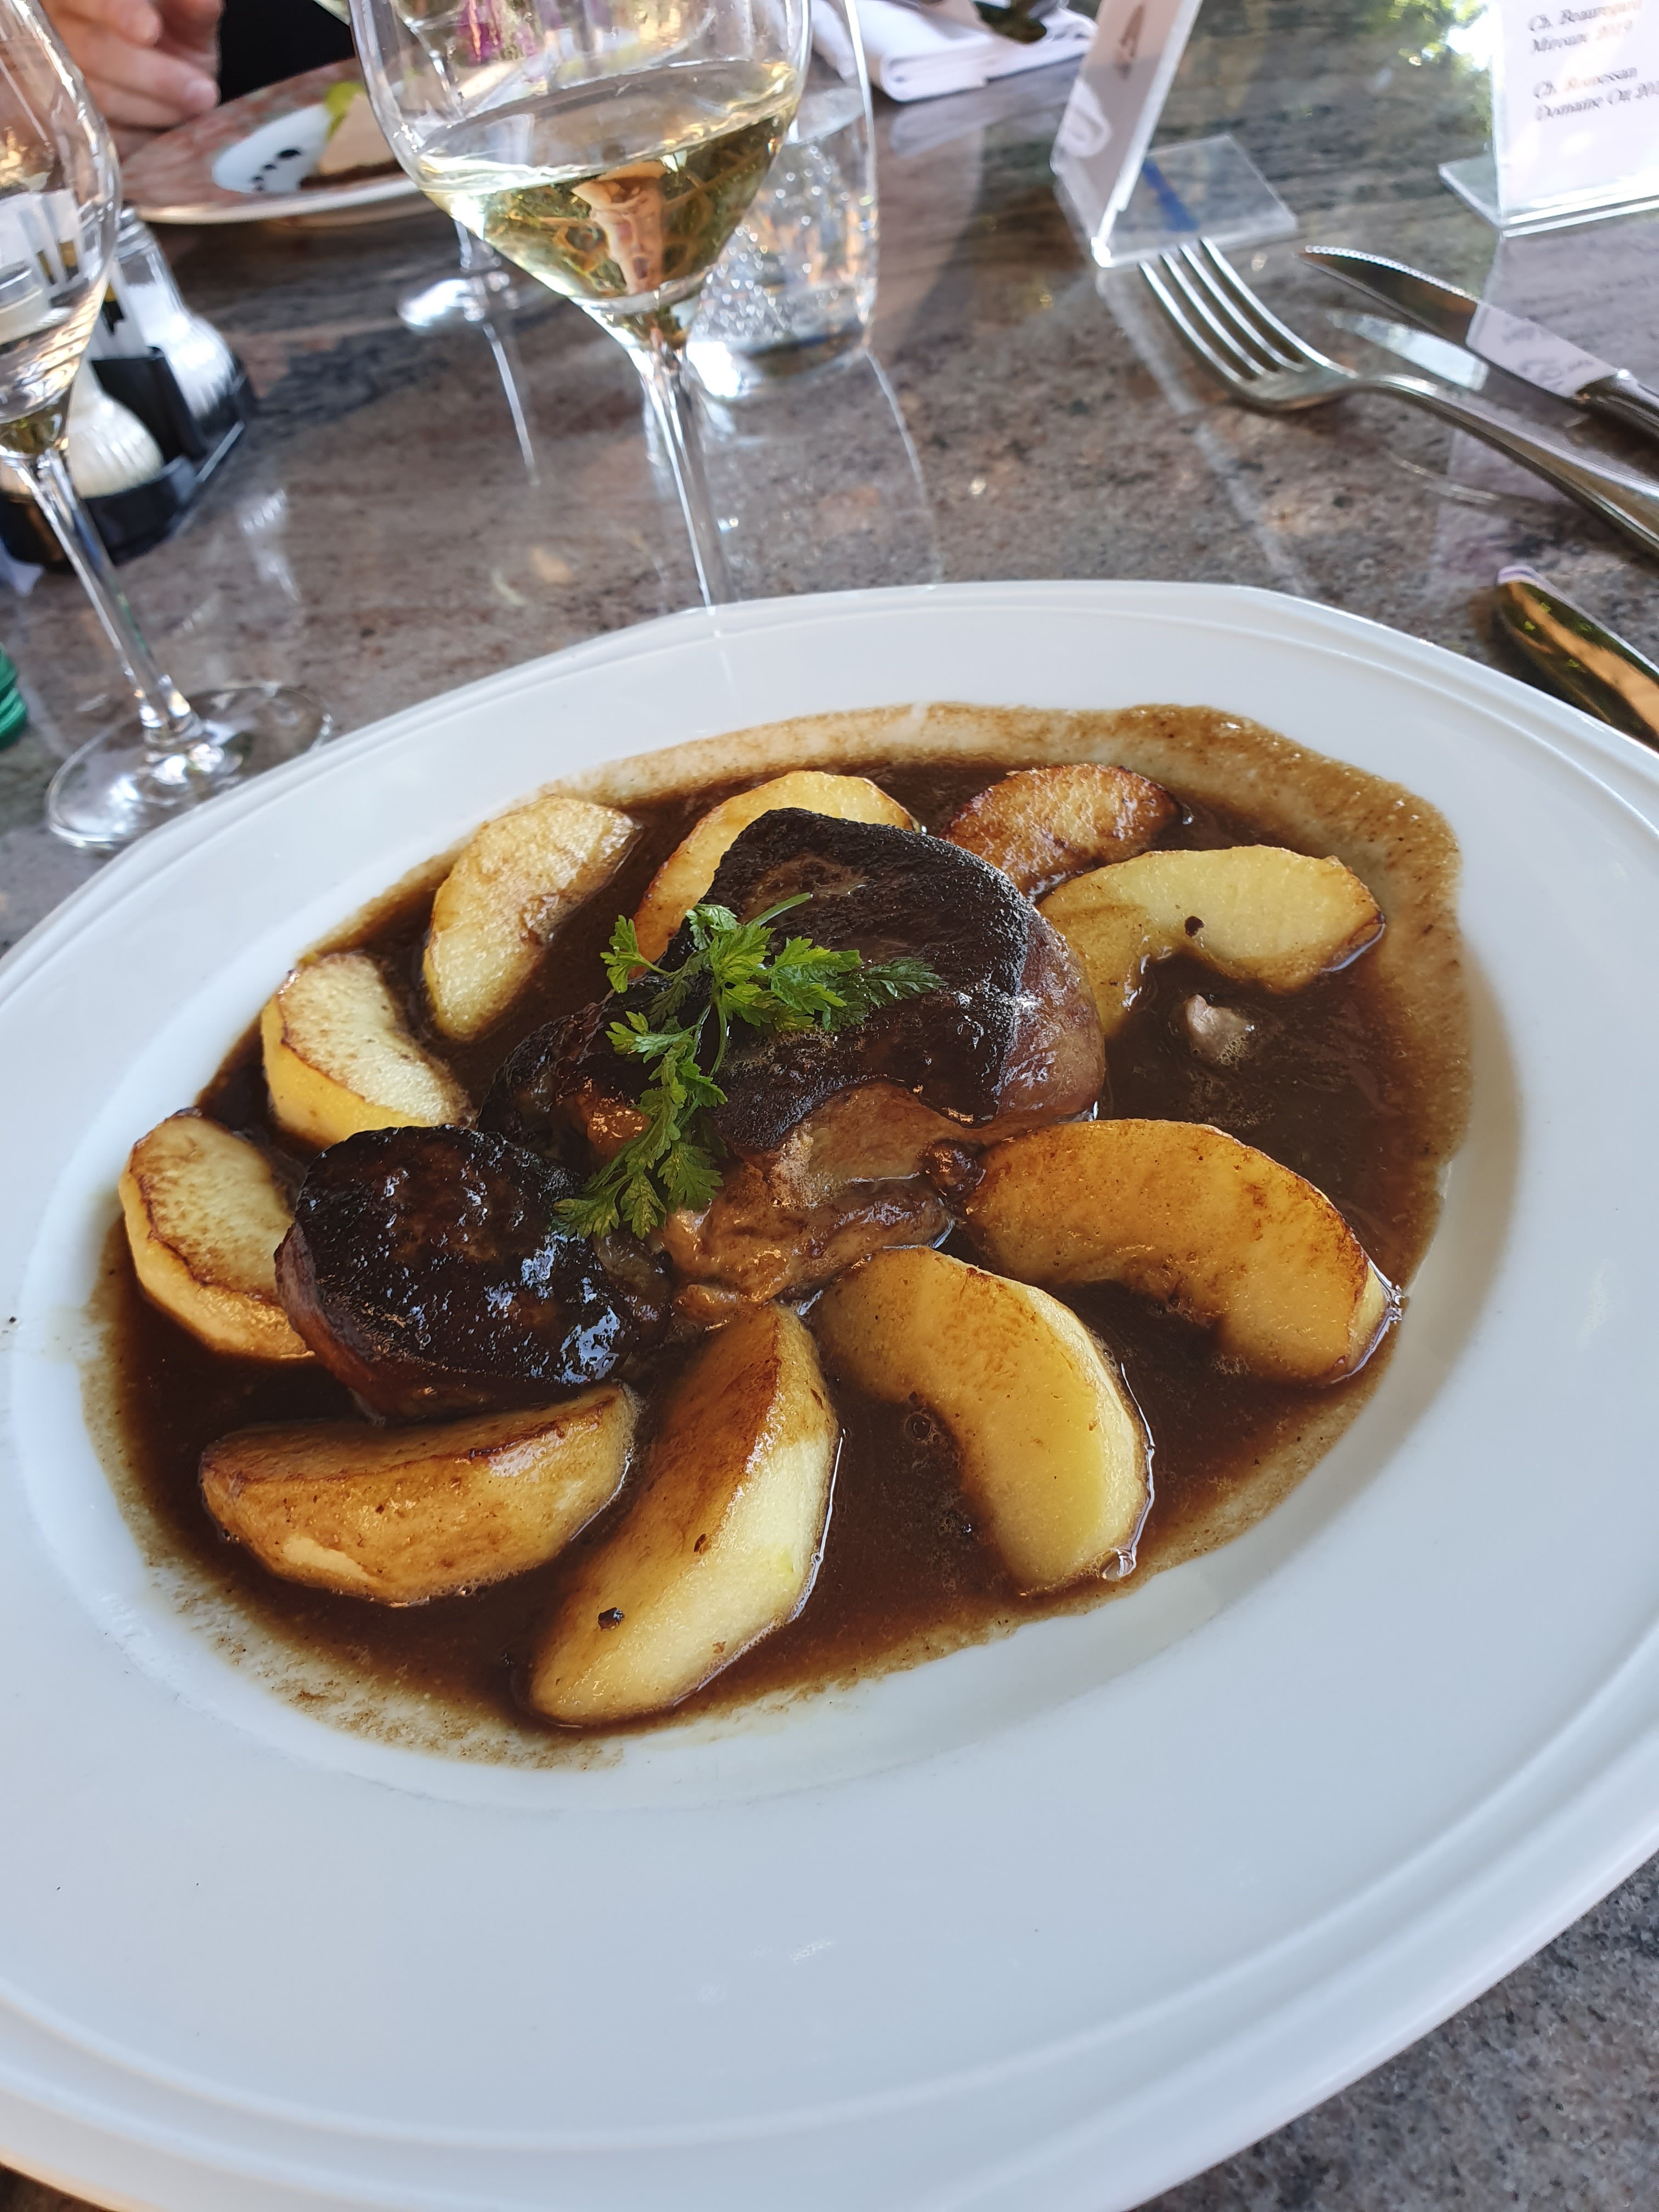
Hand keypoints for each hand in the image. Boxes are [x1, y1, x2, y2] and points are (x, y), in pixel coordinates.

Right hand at [43, 0, 221, 148]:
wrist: (169, 82)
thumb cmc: (172, 40)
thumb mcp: (186, 21)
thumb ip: (191, 7)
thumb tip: (204, 1)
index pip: (91, 0)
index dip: (119, 13)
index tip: (150, 31)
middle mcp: (60, 31)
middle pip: (93, 52)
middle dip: (154, 77)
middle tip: (203, 93)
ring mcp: (60, 78)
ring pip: (100, 97)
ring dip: (156, 108)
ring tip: (196, 106)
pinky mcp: (75, 123)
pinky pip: (107, 135)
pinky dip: (145, 136)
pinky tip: (170, 126)